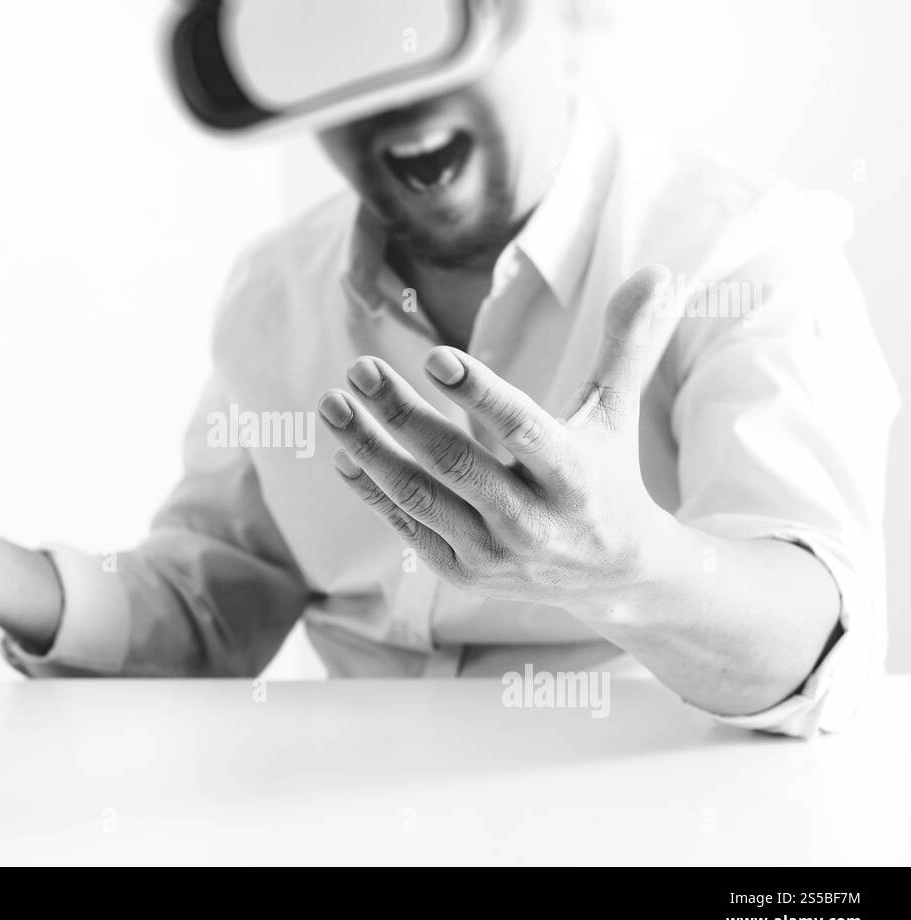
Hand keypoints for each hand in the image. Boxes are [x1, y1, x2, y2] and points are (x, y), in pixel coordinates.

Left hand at [318, 265, 673, 620]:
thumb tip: (657, 271)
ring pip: (419, 497)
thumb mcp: (618, 412)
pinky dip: (373, 490)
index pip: (521, 429)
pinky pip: (407, 527)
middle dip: (401, 413)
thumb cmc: (609, 475)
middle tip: (360, 368)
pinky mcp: (463, 574)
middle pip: (454, 463)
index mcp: (573, 473)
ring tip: (333, 404)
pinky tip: (346, 453)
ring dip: (370, 448)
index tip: (434, 357)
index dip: (478, 394)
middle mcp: (532, 519)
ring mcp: (493, 552)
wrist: (616, 577)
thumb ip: (628, 344)